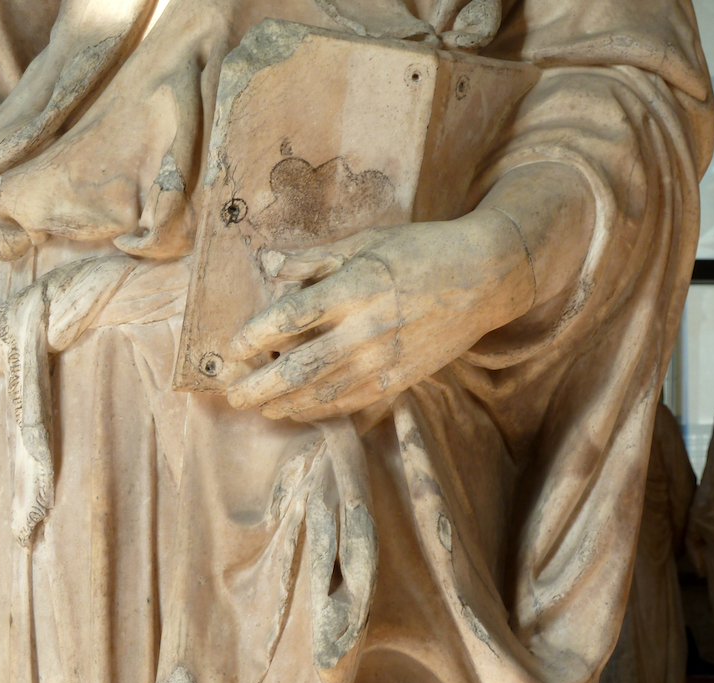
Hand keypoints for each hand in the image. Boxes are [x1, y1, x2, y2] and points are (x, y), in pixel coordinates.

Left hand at [224, 213, 534, 421]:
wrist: (481, 278)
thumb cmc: (420, 251)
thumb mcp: (366, 241)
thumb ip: (314, 258)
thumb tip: (269, 266)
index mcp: (352, 288)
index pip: (289, 318)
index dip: (253, 336)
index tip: (232, 348)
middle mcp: (364, 329)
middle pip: (298, 368)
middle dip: (258, 387)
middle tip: (233, 395)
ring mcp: (383, 359)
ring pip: (322, 393)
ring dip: (284, 404)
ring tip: (261, 408)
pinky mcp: (399, 379)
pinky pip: (351, 402)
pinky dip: (319, 409)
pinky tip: (298, 410)